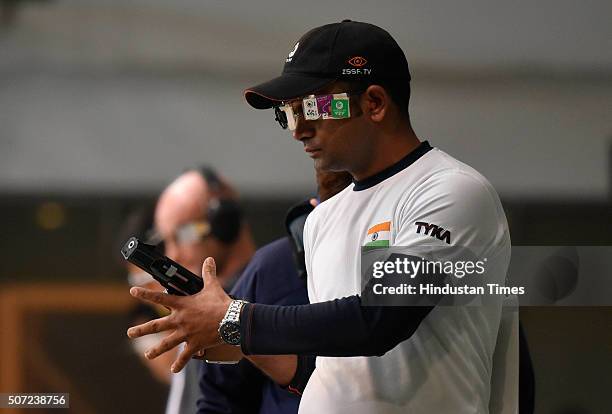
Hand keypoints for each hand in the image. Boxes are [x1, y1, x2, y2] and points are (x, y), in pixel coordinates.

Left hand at [126, 257, 231, 372]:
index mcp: (182, 305)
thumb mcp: (213, 286)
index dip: (145, 294)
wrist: (232, 320)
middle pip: (156, 326)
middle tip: (129, 333)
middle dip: (141, 330)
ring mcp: (186, 334)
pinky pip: (185, 356)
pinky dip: (179, 363)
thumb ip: (208, 273)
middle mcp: (180, 320)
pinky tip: (174, 370)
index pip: (160, 298)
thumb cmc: (221, 303)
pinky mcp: (195, 344)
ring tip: (147, 355)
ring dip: (155, 350)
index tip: (132, 292)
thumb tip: (209, 259)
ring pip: (166, 343)